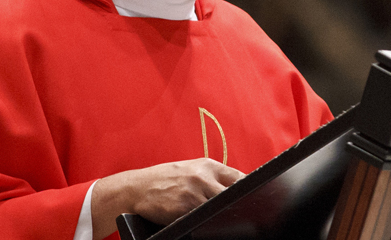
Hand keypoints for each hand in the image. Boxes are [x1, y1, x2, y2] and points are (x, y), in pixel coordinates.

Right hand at [90, 158, 243, 238]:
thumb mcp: (190, 170)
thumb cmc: (165, 180)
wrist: (136, 188)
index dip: (250, 191)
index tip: (254, 200)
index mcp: (208, 165)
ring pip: (220, 209)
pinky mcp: (183, 208)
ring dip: (221, 216)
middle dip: (238, 206)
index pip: (240, 178)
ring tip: (221, 221)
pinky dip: (205, 223)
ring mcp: (194, 193)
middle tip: (241, 215)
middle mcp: (203, 177)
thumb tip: (238, 188)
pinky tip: (204, 225)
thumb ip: (212, 177)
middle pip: (234, 195)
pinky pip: (202, 219)